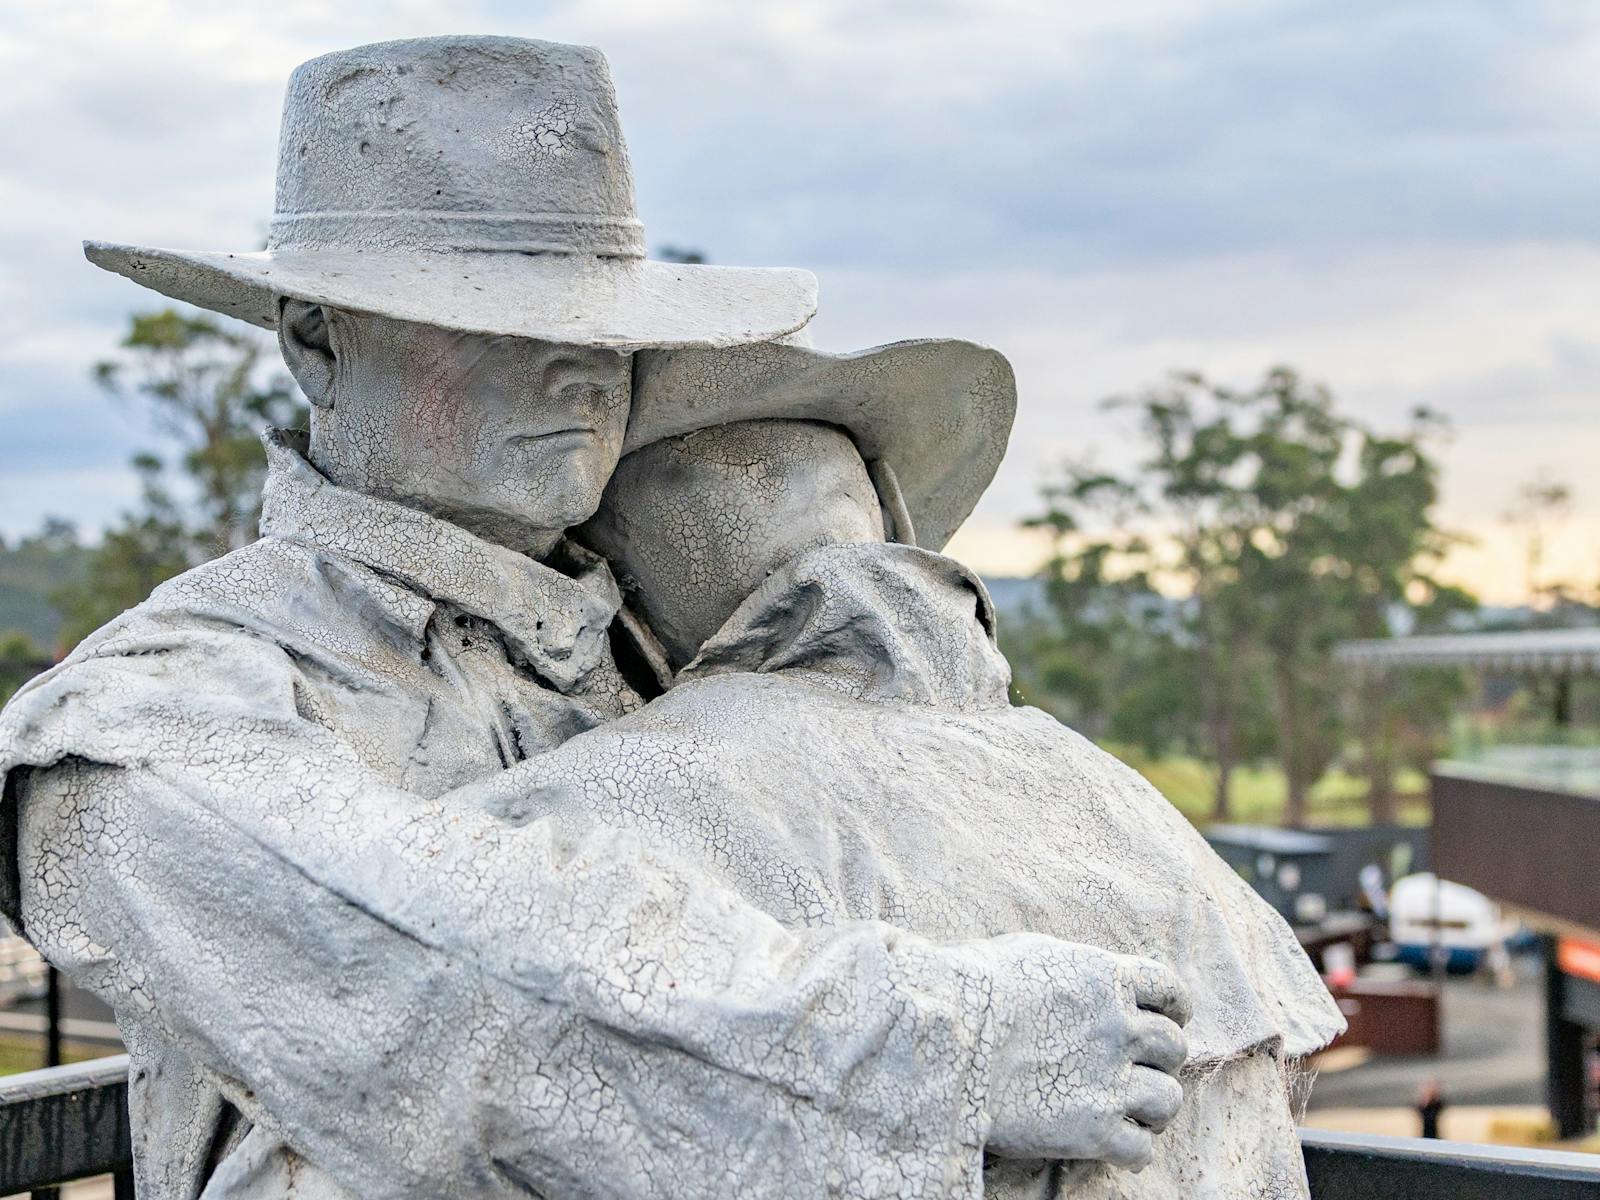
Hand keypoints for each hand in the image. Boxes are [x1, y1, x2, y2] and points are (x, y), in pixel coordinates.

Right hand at [983, 936, 1190, 1169]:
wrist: (943, 1035)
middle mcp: (1118, 1028)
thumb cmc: (972, 986)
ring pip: (1167, 1099)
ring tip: (1134, 1110)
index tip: (1166, 1019)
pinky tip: (1114, 1143)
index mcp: (1106, 979)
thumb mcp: (1031, 952)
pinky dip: (1133, 1149)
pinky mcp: (1092, 1130)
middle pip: (1173, 1047)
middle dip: (1160, 1058)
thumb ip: (1073, 968)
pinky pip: (1140, 1148)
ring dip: (1154, 1106)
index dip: (1172, 1008)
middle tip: (1137, 1068)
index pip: (1170, 990)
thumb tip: (1084, 976)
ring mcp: (1109, 1081)